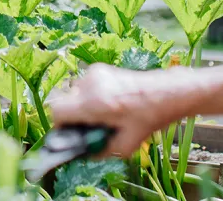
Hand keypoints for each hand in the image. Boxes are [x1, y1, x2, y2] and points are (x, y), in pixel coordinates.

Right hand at [47, 65, 200, 156]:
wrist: (166, 93)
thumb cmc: (149, 118)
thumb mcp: (125, 145)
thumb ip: (99, 152)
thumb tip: (82, 154)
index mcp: (94, 103)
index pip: (57, 110)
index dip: (60, 125)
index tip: (71, 132)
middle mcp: (89, 84)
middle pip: (64, 101)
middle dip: (73, 115)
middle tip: (89, 126)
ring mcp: (94, 73)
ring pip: (73, 92)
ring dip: (82, 105)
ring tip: (102, 114)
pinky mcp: (99, 68)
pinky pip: (84, 85)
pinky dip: (90, 95)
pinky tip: (108, 103)